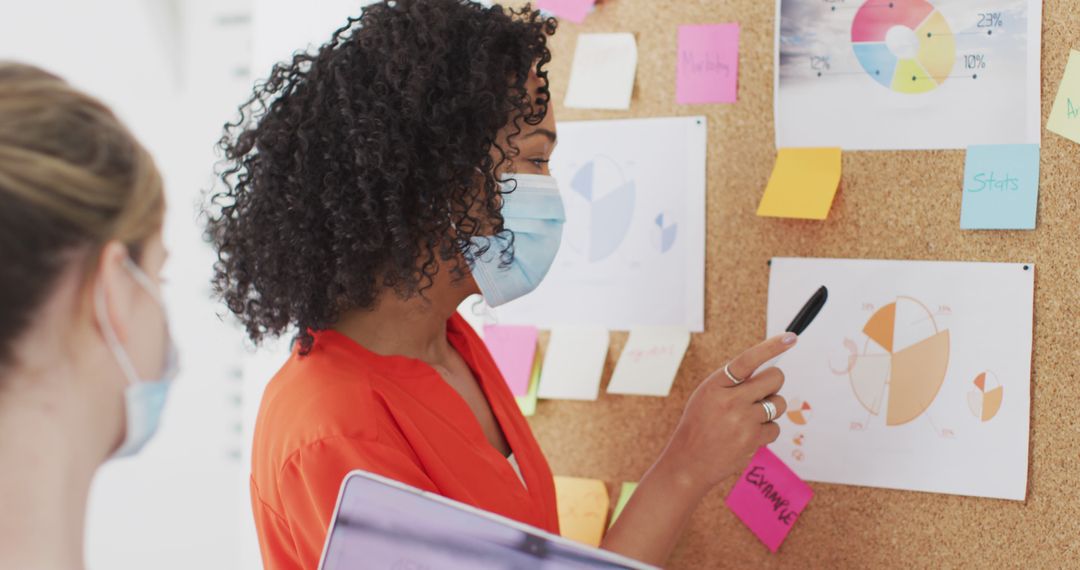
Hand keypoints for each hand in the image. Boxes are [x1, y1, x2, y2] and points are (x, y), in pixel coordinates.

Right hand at [656, 333, 796, 493]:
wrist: (689, 461)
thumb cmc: (699, 425)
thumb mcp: (706, 395)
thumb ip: (732, 382)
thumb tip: (766, 374)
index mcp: (716, 384)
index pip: (748, 360)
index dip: (771, 347)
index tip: (790, 338)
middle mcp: (731, 400)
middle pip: (774, 379)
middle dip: (773, 383)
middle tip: (763, 391)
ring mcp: (744, 421)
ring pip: (779, 403)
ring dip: (771, 409)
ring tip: (749, 418)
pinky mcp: (753, 440)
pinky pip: (775, 428)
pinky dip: (766, 431)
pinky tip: (748, 436)